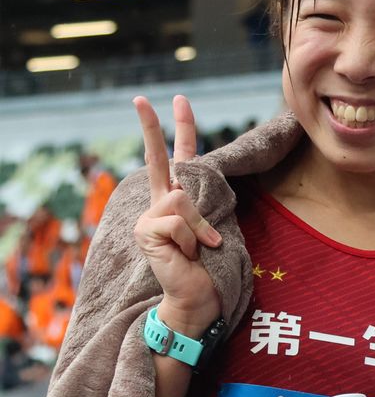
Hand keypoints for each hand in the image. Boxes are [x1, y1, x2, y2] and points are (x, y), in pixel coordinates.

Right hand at [132, 95, 221, 335]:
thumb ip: (202, 205)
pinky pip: (178, 222)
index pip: (179, 158)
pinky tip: (188, 255)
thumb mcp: (213, 228)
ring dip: (201, 228)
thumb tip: (185, 192)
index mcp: (178, 200)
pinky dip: (193, 239)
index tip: (178, 100)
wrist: (196, 298)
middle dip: (151, 127)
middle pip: (157, 158)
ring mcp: (149, 216)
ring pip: (183, 200)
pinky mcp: (145, 230)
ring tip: (199, 249)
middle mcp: (159, 203)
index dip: (179, 129)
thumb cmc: (209, 267)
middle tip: (139, 98)